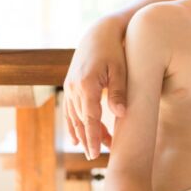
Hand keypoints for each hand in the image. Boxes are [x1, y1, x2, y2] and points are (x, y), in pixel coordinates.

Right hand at [63, 16, 126, 159]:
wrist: (98, 33)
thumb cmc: (114, 51)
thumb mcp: (120, 70)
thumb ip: (118, 92)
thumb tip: (121, 114)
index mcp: (87, 85)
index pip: (90, 118)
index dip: (92, 137)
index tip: (95, 153)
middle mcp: (74, 88)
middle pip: (81, 121)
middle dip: (88, 139)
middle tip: (95, 157)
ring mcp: (69, 86)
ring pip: (74, 116)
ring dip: (82, 133)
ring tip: (92, 148)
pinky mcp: (69, 85)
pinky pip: (69, 109)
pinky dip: (73, 123)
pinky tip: (77, 135)